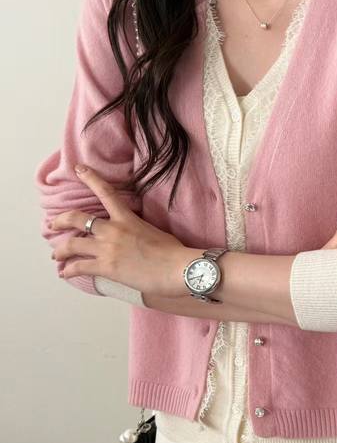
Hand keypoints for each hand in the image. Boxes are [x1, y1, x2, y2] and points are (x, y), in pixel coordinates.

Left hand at [49, 163, 193, 298]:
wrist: (178, 268)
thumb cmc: (174, 252)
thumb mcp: (155, 231)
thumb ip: (139, 230)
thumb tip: (135, 236)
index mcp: (127, 218)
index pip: (106, 192)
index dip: (90, 178)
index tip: (79, 169)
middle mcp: (112, 230)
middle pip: (77, 219)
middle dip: (61, 221)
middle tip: (53, 224)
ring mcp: (107, 249)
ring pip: (72, 244)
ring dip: (60, 250)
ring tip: (55, 255)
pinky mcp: (106, 267)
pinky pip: (79, 267)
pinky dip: (68, 270)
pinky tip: (64, 273)